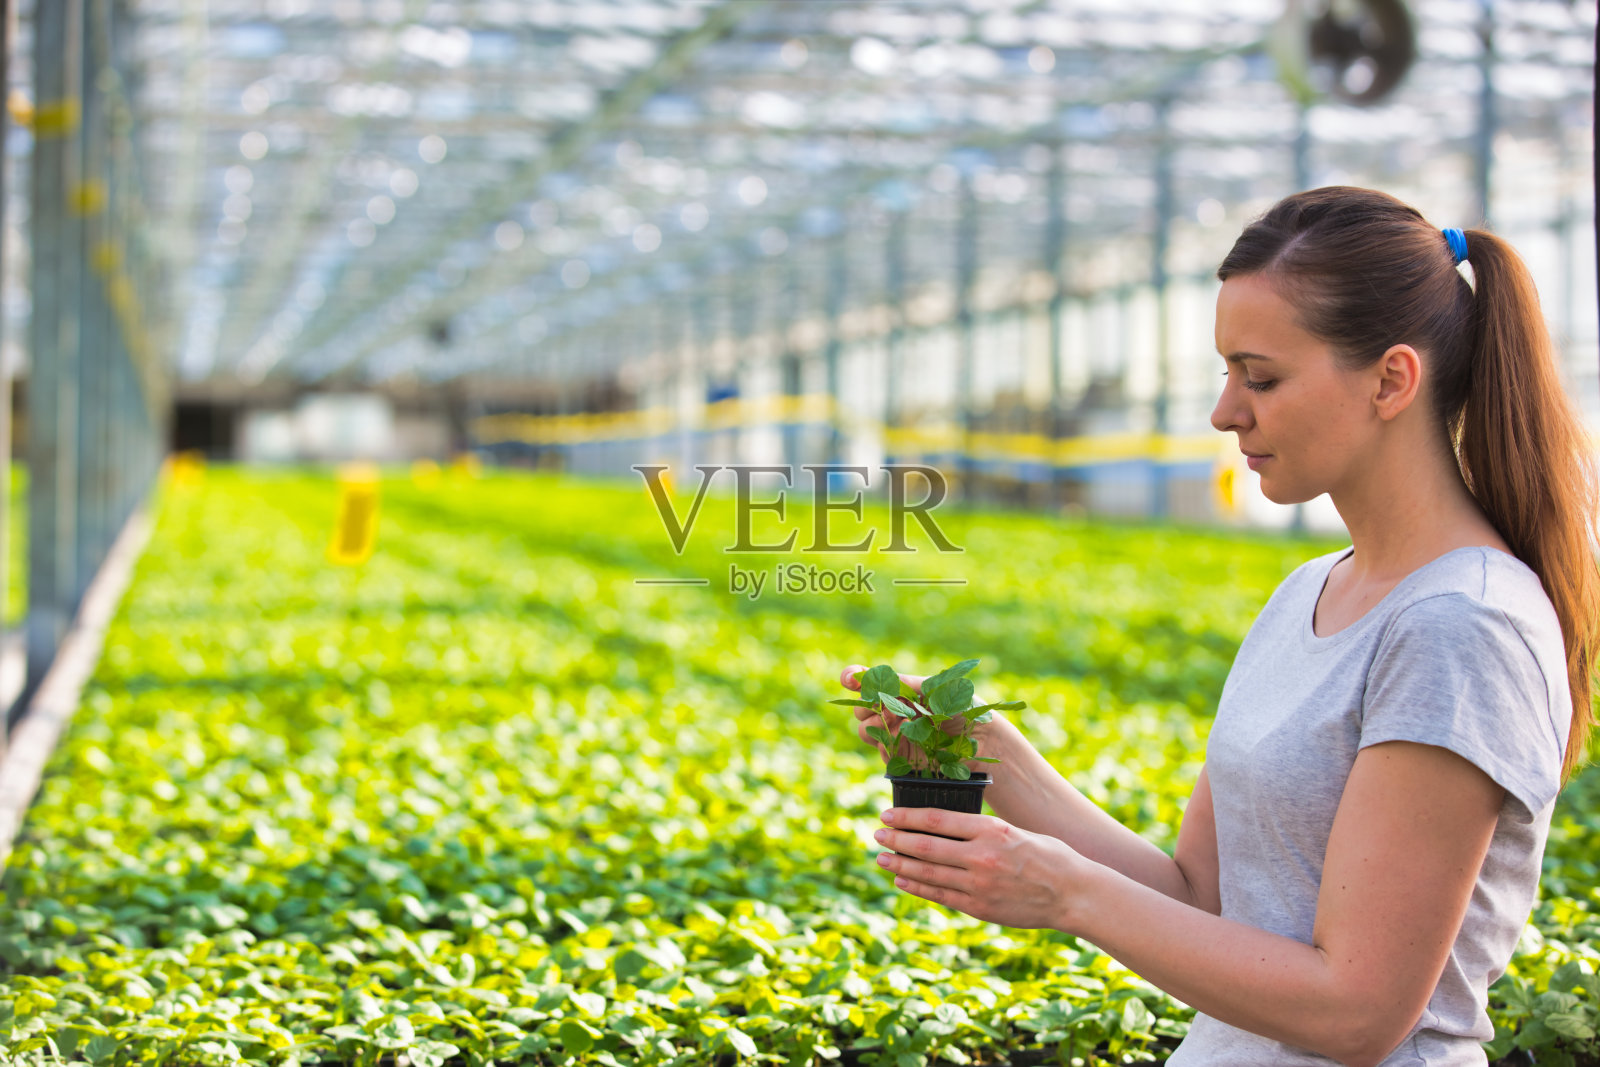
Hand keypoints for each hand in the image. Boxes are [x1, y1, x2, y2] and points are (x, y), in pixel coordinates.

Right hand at [839, 664, 1006, 770]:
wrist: (982, 739)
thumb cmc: (963, 707)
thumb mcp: (934, 686)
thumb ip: (903, 682)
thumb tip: (872, 675)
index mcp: (901, 690)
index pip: (867, 682)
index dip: (853, 678)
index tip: (849, 678)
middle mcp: (894, 712)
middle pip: (861, 708)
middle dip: (866, 705)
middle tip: (885, 705)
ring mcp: (896, 735)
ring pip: (864, 730)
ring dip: (876, 724)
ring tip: (900, 721)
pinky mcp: (901, 757)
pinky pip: (881, 750)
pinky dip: (888, 742)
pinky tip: (905, 736)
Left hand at [874, 807, 1087, 930]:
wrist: (1073, 893)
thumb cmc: (1047, 855)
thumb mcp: (1015, 829)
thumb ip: (981, 829)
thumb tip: (943, 823)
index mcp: (991, 830)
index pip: (937, 819)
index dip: (907, 817)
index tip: (887, 815)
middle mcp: (982, 856)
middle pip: (926, 847)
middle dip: (896, 841)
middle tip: (877, 835)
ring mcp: (980, 885)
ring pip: (929, 874)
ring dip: (900, 866)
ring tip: (881, 859)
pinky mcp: (981, 908)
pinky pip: (941, 896)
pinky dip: (918, 888)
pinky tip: (903, 881)